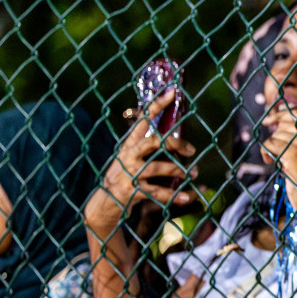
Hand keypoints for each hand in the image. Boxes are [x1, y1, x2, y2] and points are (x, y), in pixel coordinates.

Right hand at [85, 89, 196, 230]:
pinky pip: (158, 192)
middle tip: (192, 150)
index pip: (143, 120)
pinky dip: (175, 196)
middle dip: (175, 144)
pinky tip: (188, 196)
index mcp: (129, 145)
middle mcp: (127, 156)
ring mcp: (128, 173)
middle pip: (153, 142)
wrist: (104, 205)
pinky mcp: (131, 191)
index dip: (157, 105)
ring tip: (193, 173)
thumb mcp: (132, 160)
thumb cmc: (125, 178)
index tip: (172, 92)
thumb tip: (177, 142)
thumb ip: (149, 150)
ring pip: (157, 167)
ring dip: (179, 170)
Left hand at [260, 108, 296, 198]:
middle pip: (286, 121)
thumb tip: (277, 116)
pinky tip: (269, 161)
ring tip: (274, 159)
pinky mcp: (293, 152)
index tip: (269, 121)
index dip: (281, 115)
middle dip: (275, 132)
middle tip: (270, 144)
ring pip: (276, 134)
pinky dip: (265, 153)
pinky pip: (270, 144)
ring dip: (271, 147)